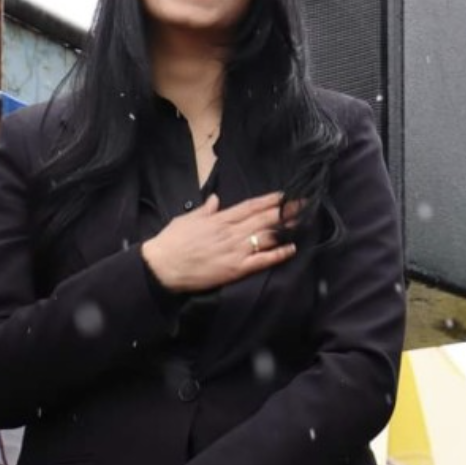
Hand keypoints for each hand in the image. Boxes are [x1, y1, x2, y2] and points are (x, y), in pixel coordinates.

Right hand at [142, 192, 300, 292]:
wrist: (161, 267)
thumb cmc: (171, 242)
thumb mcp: (187, 219)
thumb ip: (205, 209)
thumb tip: (214, 199)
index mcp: (220, 219)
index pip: (250, 206)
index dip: (269, 200)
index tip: (285, 195)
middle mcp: (231, 232)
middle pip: (263, 219)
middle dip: (285, 211)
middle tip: (304, 204)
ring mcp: (235, 250)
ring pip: (266, 236)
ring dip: (285, 228)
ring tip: (302, 222)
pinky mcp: (235, 269)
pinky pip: (261, 260)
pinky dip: (277, 254)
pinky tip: (291, 248)